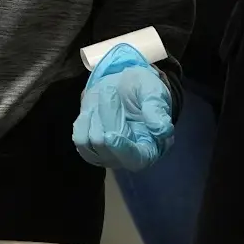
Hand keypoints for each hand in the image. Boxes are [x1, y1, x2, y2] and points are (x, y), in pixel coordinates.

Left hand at [72, 45, 175, 172]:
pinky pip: (79, 139)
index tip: (111, 135)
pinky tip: (93, 111)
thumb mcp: (153, 92)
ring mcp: (107, 155)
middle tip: (111, 90)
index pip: (135, 159)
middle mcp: (128, 158)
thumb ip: (157, 110)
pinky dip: (83, 121)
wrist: (121, 84)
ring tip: (104, 101)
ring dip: (94, 115)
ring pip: (89, 142)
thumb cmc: (142, 89)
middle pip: (106, 144)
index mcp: (150, 148)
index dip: (122, 149)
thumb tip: (163, 131)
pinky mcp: (91, 150)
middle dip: (107, 114)